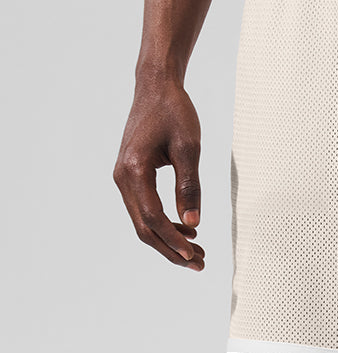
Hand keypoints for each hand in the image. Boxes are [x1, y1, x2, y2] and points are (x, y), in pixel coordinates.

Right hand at [113, 78, 204, 268]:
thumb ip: (190, 187)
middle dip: (171, 250)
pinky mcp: (131, 177)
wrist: (156, 88)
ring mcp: (124, 178)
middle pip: (144, 227)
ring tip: (197, 253)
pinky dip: (164, 224)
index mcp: (134, 170)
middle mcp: (123, 177)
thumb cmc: (173, 112)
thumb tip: (193, 224)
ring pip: (143, 222)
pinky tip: (186, 230)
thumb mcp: (189, 148)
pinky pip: (144, 209)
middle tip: (199, 264)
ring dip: (168, 240)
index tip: (194, 256)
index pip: (153, 217)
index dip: (173, 240)